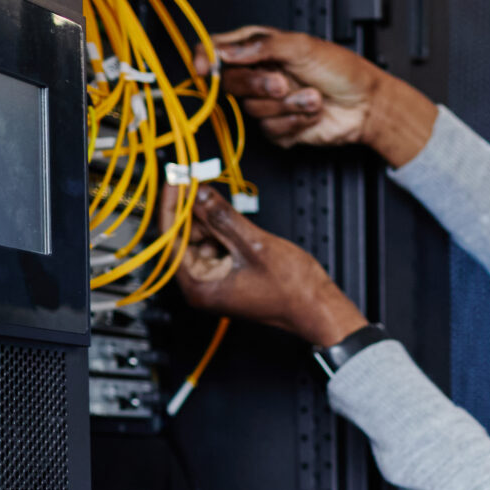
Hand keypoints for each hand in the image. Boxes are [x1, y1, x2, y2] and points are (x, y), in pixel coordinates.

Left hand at [166, 183, 367, 348]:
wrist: (318, 307)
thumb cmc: (292, 291)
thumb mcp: (254, 245)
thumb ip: (222, 216)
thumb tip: (200, 194)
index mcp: (200, 285)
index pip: (171, 239)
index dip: (172, 206)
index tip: (176, 181)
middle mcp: (202, 286)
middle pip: (183, 239)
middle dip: (191, 210)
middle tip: (196, 182)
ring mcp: (216, 281)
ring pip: (200, 240)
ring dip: (208, 218)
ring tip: (217, 200)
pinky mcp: (229, 275)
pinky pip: (216, 246)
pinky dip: (220, 230)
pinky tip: (229, 217)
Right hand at [202, 25, 437, 166]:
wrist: (367, 104)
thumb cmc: (342, 69)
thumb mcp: (302, 46)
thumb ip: (260, 45)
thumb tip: (223, 50)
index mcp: (259, 49)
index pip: (217, 51)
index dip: (205, 59)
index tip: (204, 68)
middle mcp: (260, 75)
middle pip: (231, 84)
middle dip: (258, 85)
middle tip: (282, 82)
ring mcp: (268, 103)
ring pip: (253, 111)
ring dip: (287, 105)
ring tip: (312, 97)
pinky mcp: (279, 128)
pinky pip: (270, 131)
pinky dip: (294, 123)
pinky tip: (311, 113)